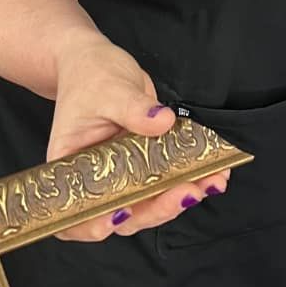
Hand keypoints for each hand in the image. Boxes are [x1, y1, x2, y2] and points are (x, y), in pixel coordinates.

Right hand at [48, 35, 230, 240]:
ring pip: (149, 201)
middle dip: (156, 209)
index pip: (77, 210)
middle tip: (186, 192)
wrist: (99, 63)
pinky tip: (214, 173)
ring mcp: (124, 173)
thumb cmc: (90, 77)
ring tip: (210, 183)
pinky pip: (167, 179)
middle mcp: (97, 178)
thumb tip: (162, 122)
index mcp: (71, 168)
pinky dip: (190, 179)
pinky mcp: (147, 163)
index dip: (97, 223)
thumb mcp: (109, 90)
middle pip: (122, 212)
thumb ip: (133, 108)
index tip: (124, 213)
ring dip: (179, 197)